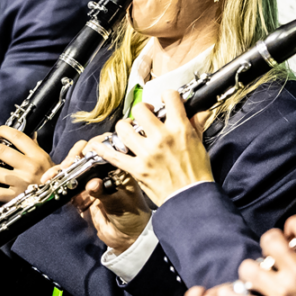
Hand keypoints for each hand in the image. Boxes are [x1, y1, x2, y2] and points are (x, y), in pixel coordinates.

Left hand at [0, 125, 53, 202]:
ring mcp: (21, 182)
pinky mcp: (15, 197)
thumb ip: (34, 146)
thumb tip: (28, 133)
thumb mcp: (46, 159)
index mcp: (37, 155)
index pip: (17, 136)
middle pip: (1, 152)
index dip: (3, 131)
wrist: (59, 198)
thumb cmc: (52, 178)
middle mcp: (28, 167)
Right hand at [64, 139, 151, 251]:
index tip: (84, 154)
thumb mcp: (121, 204)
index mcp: (118, 167)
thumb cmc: (133, 218)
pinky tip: (48, 179)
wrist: (126, 239)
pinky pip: (66, 181)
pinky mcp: (80, 191)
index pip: (105, 147)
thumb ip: (105, 192)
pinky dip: (56, 179)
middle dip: (74, 156)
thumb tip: (92, 183)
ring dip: (62, 167)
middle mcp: (103, 169)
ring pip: (73, 164)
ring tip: (56, 174)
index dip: (93, 146)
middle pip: (85, 152)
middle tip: (68, 165)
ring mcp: (90, 179)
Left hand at [87, 87, 212, 205]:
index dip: (167, 96)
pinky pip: (113, 156)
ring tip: (129, 130)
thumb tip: (199, 110)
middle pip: (140, 110)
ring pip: (123, 128)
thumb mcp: (200, 145)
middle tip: (144, 116)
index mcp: (179, 130)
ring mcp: (147, 153)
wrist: (192, 200)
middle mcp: (161, 138)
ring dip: (124, 127)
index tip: (165, 100)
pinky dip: (102, 150)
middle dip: (141, 110)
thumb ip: (196, 125)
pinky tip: (95, 145)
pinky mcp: (137, 168)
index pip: (170, 98)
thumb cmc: (197, 174)